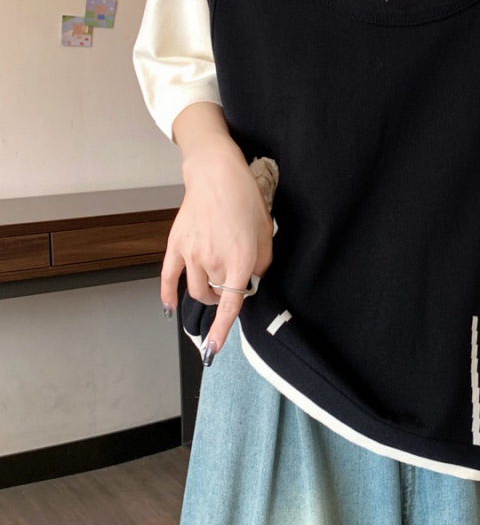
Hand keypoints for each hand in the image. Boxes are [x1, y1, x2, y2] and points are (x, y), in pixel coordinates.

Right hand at [161, 136, 274, 365]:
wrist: (216, 174)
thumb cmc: (245, 198)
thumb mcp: (265, 231)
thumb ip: (261, 261)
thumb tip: (252, 280)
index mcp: (239, 258)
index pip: (231, 304)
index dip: (223, 329)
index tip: (214, 350)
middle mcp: (213, 260)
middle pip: (216, 294)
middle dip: (226, 294)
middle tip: (234, 278)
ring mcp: (190, 254)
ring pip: (194, 290)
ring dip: (205, 294)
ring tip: (214, 284)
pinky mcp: (175, 245)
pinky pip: (168, 277)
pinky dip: (168, 295)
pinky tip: (170, 308)